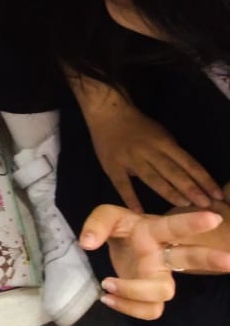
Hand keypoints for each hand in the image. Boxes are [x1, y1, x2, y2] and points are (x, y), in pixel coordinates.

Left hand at [80, 204, 229, 319]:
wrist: (122, 245)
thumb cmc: (123, 228)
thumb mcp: (108, 217)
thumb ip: (97, 224)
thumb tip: (87, 243)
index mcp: (155, 231)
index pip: (174, 226)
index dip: (192, 223)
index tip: (213, 217)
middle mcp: (163, 255)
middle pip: (190, 259)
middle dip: (209, 260)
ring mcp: (159, 277)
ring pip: (164, 292)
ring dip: (135, 292)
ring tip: (108, 283)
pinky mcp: (150, 296)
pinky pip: (150, 310)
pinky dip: (128, 308)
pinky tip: (108, 298)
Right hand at [86, 100, 221, 211]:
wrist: (107, 113)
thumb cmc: (137, 126)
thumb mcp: (160, 133)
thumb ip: (172, 153)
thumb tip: (189, 175)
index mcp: (163, 142)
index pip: (188, 163)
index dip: (203, 179)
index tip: (217, 195)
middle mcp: (149, 151)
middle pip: (173, 171)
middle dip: (191, 188)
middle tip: (206, 205)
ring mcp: (130, 159)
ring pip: (153, 178)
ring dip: (169, 192)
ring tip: (184, 206)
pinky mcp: (112, 166)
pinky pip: (123, 184)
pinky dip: (131, 198)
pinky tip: (140, 211)